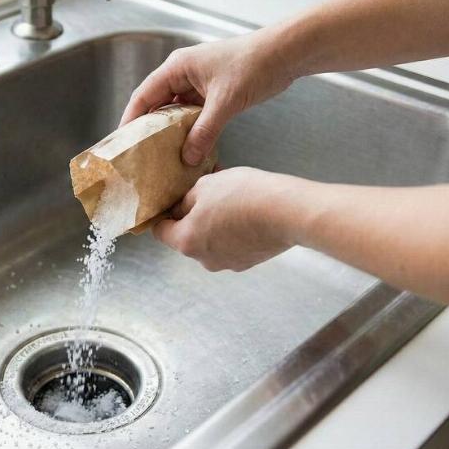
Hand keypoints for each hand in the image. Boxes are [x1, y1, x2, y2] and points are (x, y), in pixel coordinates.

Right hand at [120, 30, 295, 165]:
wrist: (286, 54)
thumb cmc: (254, 64)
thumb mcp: (225, 103)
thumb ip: (204, 132)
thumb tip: (188, 157)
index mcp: (177, 67)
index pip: (143, 96)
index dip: (130, 119)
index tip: (122, 142)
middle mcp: (183, 73)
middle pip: (156, 105)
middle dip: (149, 129)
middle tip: (140, 154)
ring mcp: (198, 83)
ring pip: (175, 112)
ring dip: (171, 132)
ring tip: (163, 156)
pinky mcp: (213, 92)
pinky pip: (193, 114)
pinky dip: (190, 130)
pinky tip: (189, 147)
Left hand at [152, 167, 307, 271]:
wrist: (287, 212)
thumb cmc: (243, 195)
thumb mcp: (205, 185)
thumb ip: (185, 199)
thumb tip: (181, 206)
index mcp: (186, 241)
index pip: (161, 231)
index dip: (164, 214)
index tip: (171, 201)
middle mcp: (203, 259)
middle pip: (187, 236)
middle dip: (193, 216)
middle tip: (206, 194)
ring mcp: (227, 263)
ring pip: (211, 241)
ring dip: (215, 223)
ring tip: (231, 201)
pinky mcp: (249, 262)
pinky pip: (232, 244)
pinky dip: (234, 231)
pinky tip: (246, 213)